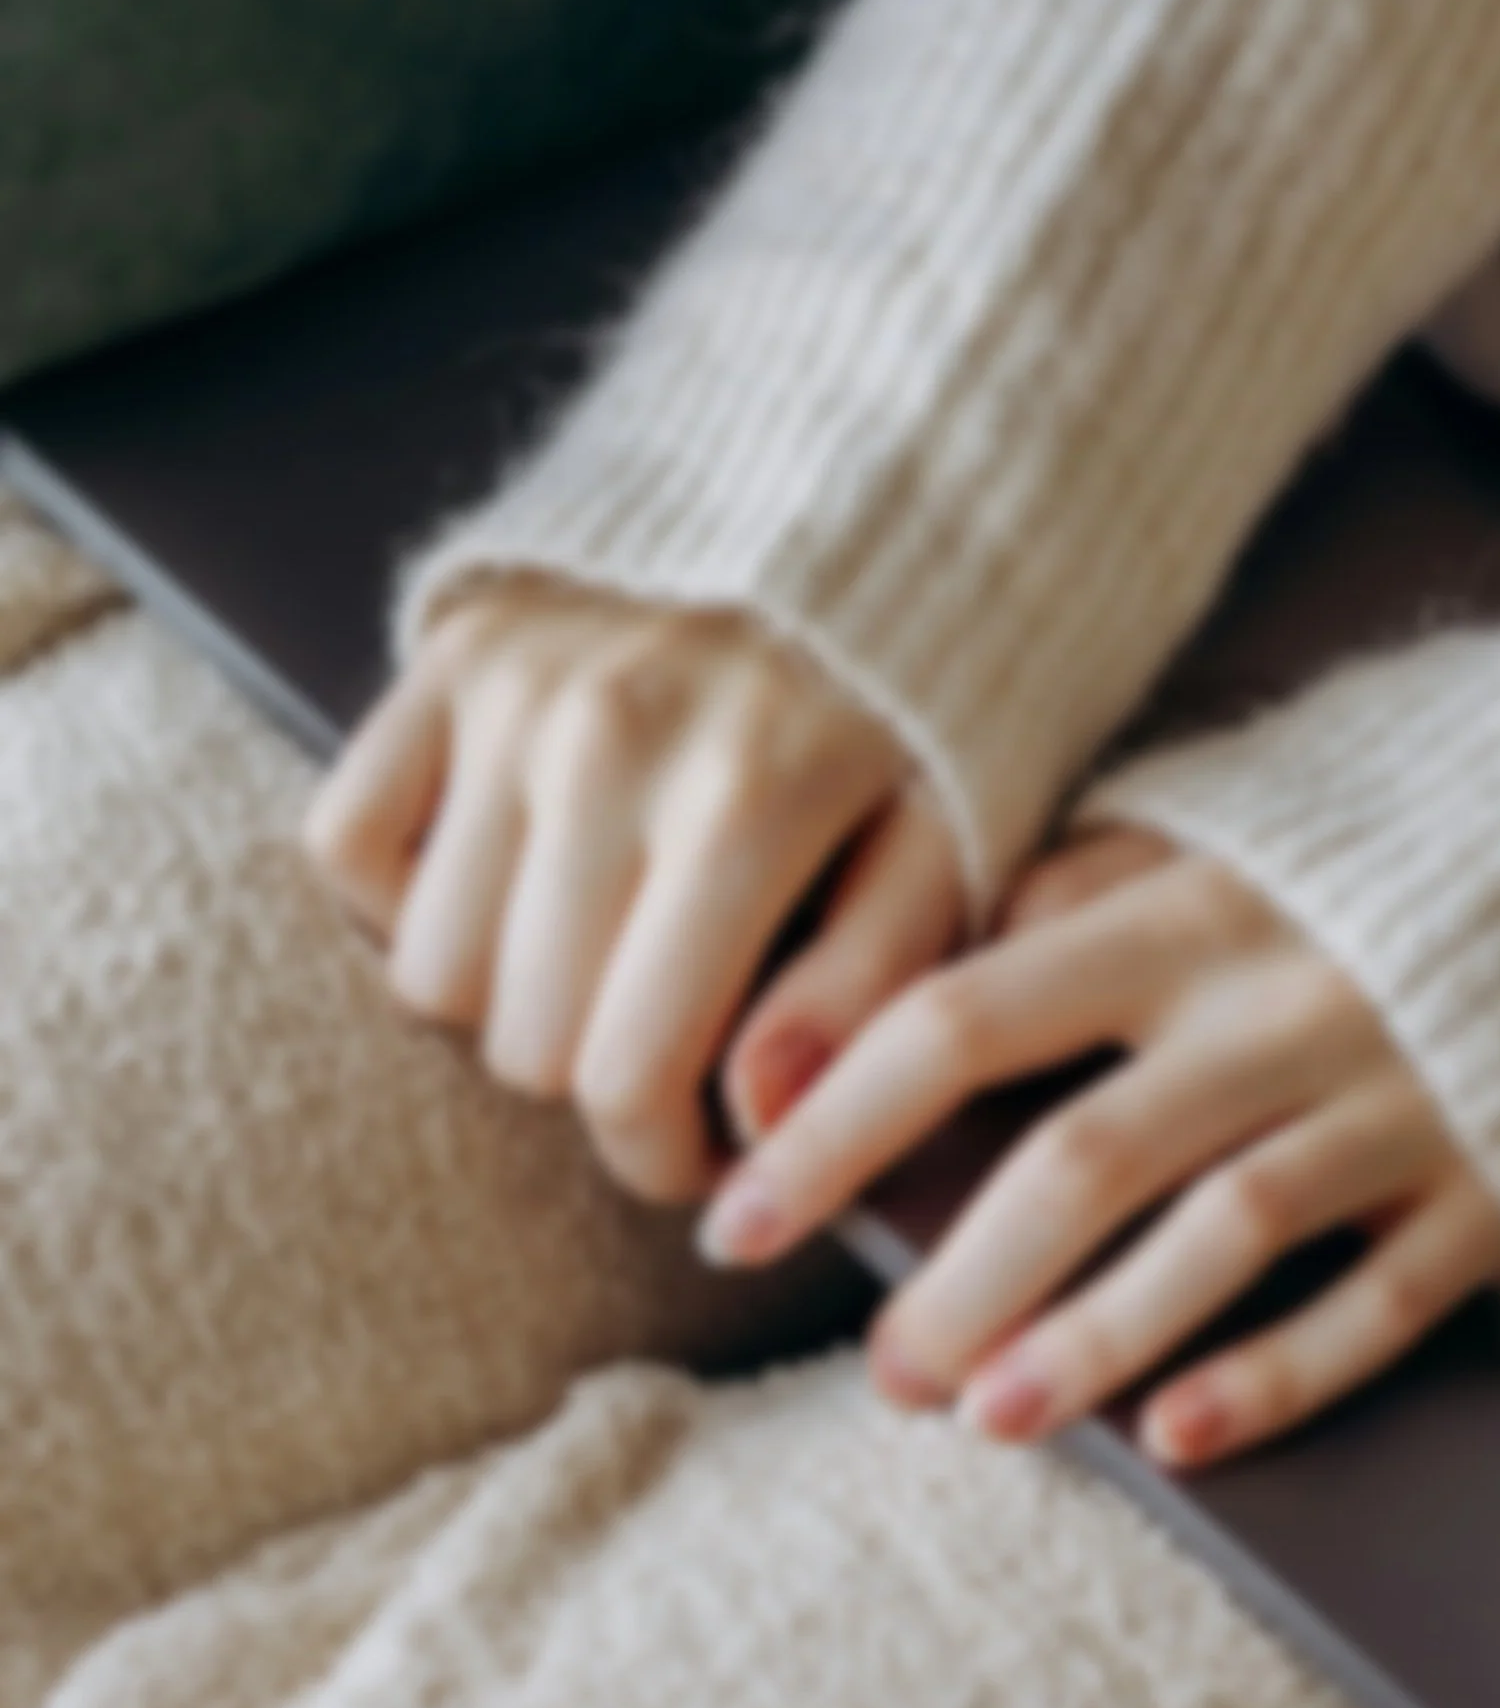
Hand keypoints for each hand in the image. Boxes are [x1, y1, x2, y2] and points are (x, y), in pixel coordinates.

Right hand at [304, 575, 964, 1202]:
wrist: (854, 550)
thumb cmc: (901, 744)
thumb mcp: (942, 866)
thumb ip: (865, 999)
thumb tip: (754, 1115)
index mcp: (747, 802)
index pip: (622, 1075)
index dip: (655, 1156)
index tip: (699, 1148)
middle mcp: (610, 737)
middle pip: (523, 1043)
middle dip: (599, 1082)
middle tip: (667, 1039)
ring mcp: (517, 688)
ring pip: (432, 972)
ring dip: (511, 998)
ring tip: (604, 955)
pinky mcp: (452, 651)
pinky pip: (349, 845)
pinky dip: (405, 895)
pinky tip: (512, 884)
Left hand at [699, 827, 1499, 1467]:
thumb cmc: (1389, 849)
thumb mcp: (1225, 822)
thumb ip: (1080, 880)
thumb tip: (925, 962)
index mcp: (1189, 910)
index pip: (964, 1017)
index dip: (833, 1125)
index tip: (735, 1212)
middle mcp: (1280, 1006)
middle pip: (1079, 1157)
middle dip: (960, 1280)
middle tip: (884, 1375)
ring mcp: (1395, 1099)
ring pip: (1218, 1238)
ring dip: (1092, 1341)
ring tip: (992, 1421)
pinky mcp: (1493, 1181)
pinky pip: (1377, 1299)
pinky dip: (1279, 1374)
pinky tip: (1183, 1439)